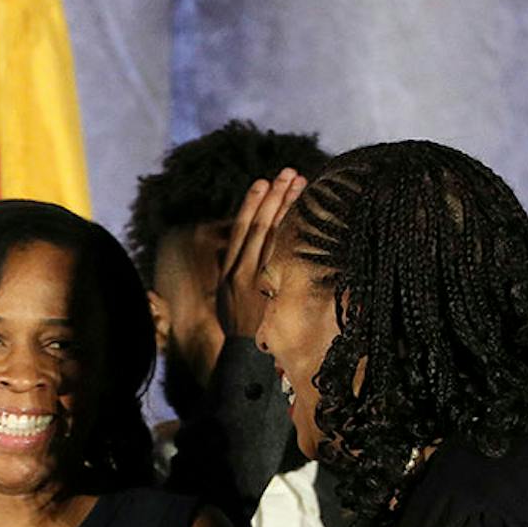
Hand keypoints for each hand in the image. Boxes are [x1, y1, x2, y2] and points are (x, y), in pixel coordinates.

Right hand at [215, 169, 308, 338]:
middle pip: (257, 224)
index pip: (241, 229)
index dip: (251, 203)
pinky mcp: (263, 285)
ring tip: (297, 181)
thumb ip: (236, 273)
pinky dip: (288, 229)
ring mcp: (251, 275)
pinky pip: (278, 251)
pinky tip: (299, 213)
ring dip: (284, 205)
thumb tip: (244, 252)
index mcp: (227, 270)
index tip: (263, 182)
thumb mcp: (228, 298)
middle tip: (287, 173)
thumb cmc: (237, 328)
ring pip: (269, 232)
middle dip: (273, 196)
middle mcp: (237, 268)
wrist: (240, 353)